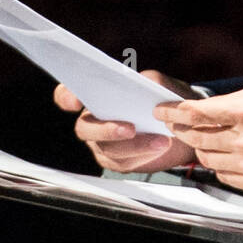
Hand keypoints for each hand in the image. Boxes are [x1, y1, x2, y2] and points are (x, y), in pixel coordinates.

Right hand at [53, 69, 197, 173]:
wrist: (176, 123)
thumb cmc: (160, 98)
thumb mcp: (158, 83)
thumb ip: (148, 80)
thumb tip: (143, 83)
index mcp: (94, 96)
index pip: (66, 95)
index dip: (66, 98)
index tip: (75, 101)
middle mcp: (92, 120)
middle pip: (85, 128)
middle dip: (106, 130)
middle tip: (130, 129)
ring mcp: (101, 143)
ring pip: (108, 149)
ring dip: (135, 145)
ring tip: (160, 140)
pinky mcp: (115, 161)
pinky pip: (124, 162)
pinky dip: (143, 155)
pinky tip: (160, 148)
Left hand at [153, 83, 242, 192]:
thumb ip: (233, 101)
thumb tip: (206, 108)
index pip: (197, 113)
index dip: (173, 112)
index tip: (162, 111)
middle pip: (196, 137)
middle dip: (184, 130)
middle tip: (179, 125)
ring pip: (206, 158)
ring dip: (201, 148)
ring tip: (206, 140)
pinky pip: (223, 175)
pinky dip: (219, 166)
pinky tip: (227, 156)